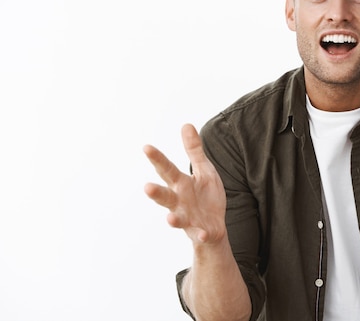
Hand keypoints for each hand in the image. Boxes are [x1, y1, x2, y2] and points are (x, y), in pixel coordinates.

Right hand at [144, 124, 226, 243]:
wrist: (213, 226)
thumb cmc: (205, 196)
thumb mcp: (204, 170)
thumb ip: (194, 150)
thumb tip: (186, 124)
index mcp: (181, 184)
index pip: (167, 169)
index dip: (157, 159)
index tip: (146, 147)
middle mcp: (179, 202)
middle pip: (165, 196)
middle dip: (156, 193)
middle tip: (146, 187)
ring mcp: (188, 218)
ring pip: (177, 218)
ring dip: (173, 219)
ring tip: (170, 219)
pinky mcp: (199, 231)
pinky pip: (199, 234)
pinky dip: (200, 234)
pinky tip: (202, 234)